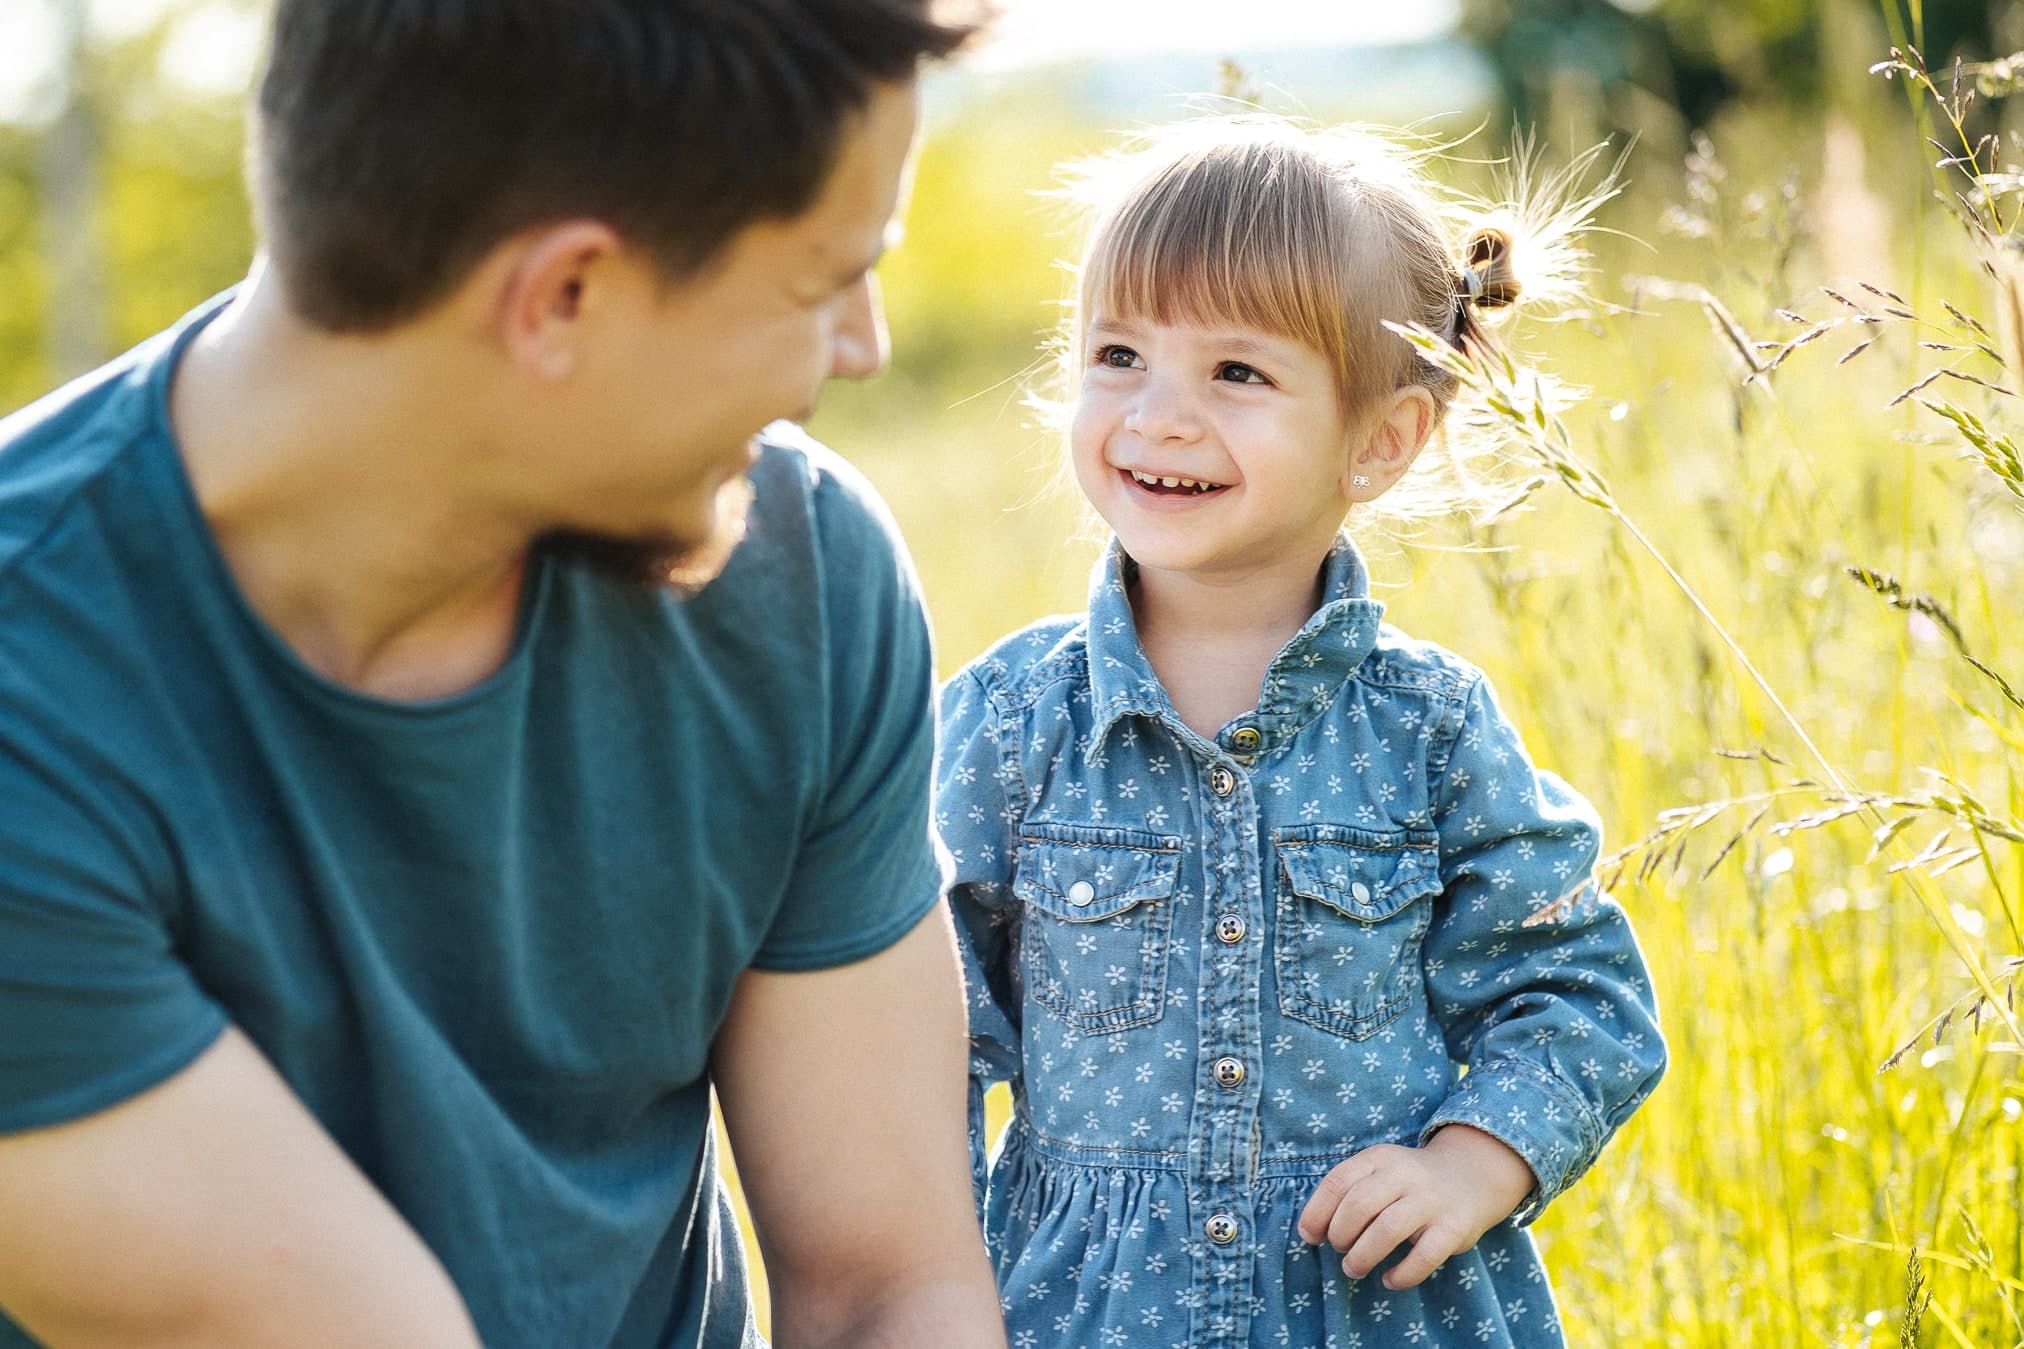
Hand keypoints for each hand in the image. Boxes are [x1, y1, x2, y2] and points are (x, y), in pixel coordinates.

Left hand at [1295, 1124, 1535, 1289]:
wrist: (1472, 1176)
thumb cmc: (1408, 1183)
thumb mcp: (1379, 1172)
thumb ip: (1348, 1193)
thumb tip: (1310, 1233)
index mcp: (1380, 1157)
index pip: (1337, 1182)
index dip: (1316, 1213)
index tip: (1310, 1236)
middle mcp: (1405, 1174)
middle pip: (1359, 1204)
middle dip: (1340, 1234)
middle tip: (1339, 1250)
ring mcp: (1432, 1200)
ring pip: (1388, 1230)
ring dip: (1363, 1256)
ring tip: (1354, 1268)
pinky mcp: (1454, 1228)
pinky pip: (1424, 1257)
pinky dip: (1402, 1275)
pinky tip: (1389, 1280)